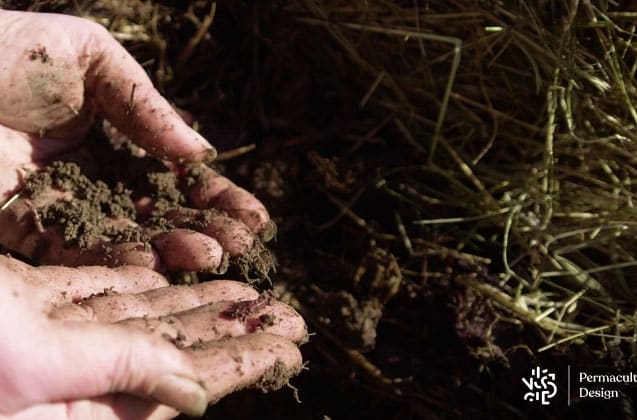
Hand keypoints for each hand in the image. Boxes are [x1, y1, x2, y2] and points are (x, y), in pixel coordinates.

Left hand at [0, 10, 271, 270]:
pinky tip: (151, 267)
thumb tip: (199, 152)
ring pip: (123, 239)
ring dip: (169, 250)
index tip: (256, 218)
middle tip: (244, 247)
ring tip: (209, 255)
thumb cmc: (6, 48)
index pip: (175, 174)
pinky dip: (110, 263)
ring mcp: (57, 207)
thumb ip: (145, 106)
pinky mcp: (18, 229)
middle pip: (159, 213)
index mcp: (112, 135)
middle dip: (205, 229)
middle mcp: (91, 177)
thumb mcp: (89, 56)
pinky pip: (69, 253)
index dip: (215, 196)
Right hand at [0, 255, 306, 418]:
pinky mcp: (22, 303)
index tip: (292, 349)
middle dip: (231, 329)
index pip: (182, 381)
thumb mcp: (32, 364)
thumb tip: (198, 395)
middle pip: (170, 348)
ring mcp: (44, 338)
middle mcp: (68, 376)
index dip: (242, 363)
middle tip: (285, 313)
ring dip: (190, 301)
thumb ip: (118, 369)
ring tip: (243, 290)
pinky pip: (90, 292)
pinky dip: (128, 278)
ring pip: (136, 318)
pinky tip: (161, 272)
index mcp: (76, 407)